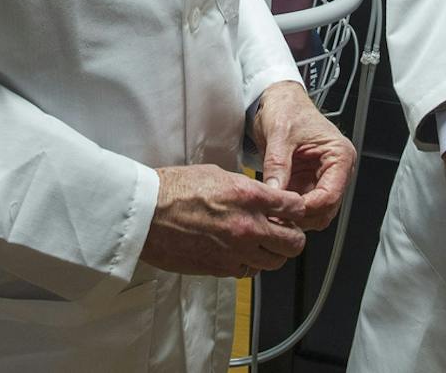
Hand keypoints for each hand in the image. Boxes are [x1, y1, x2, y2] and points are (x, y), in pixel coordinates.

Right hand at [140, 165, 306, 277]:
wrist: (147, 214)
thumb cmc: (174, 190)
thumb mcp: (217, 174)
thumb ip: (245, 188)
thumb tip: (260, 196)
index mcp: (249, 197)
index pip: (295, 207)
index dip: (297, 209)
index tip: (293, 211)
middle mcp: (249, 226)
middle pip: (294, 242)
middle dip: (292, 236)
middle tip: (283, 230)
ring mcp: (237, 251)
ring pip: (275, 262)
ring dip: (273, 252)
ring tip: (261, 242)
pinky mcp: (222, 268)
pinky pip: (250, 272)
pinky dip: (250, 264)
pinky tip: (239, 252)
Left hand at [250, 80, 355, 229]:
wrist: (278, 100)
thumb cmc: (287, 108)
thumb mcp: (280, 134)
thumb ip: (278, 164)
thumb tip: (274, 192)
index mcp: (339, 155)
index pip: (331, 194)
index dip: (308, 208)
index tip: (285, 211)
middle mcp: (336, 170)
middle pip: (326, 209)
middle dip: (302, 216)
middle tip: (276, 216)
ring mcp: (322, 178)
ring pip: (316, 212)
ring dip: (296, 216)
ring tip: (273, 213)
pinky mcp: (308, 182)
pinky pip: (303, 205)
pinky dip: (290, 210)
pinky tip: (273, 208)